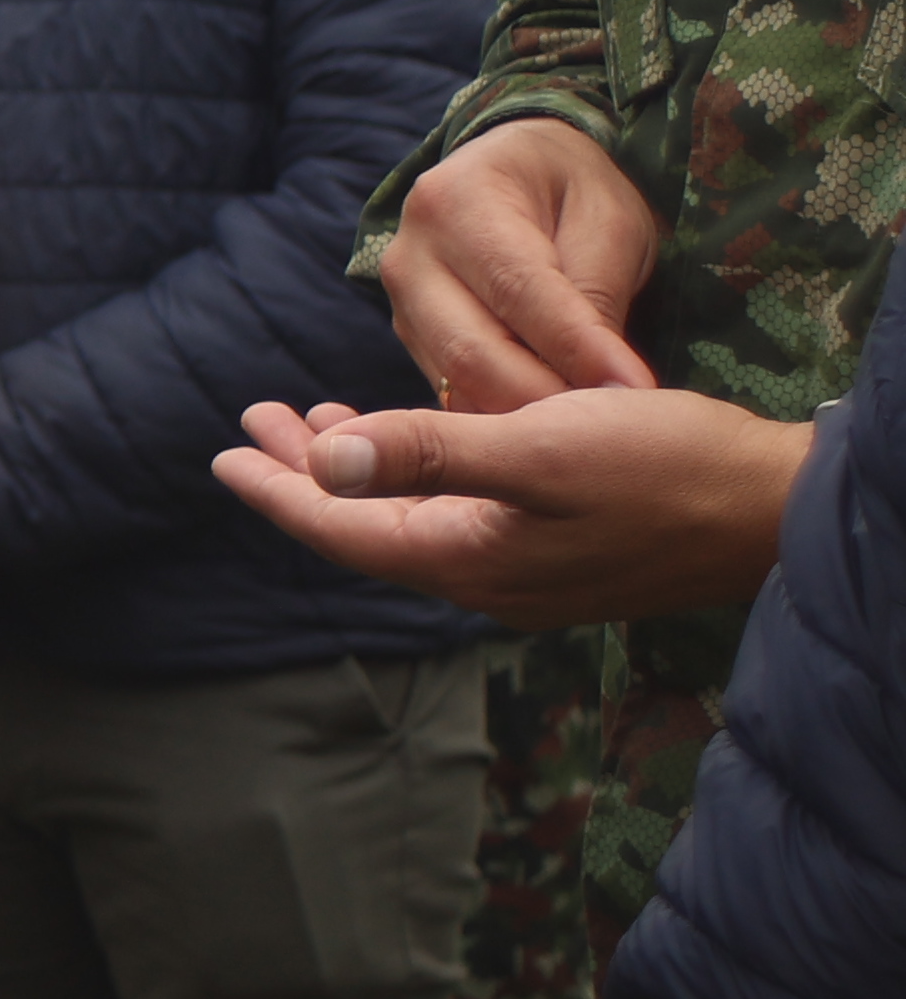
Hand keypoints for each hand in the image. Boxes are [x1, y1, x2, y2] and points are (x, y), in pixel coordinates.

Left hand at [214, 388, 809, 627]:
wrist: (778, 507)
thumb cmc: (665, 465)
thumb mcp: (536, 446)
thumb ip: (427, 454)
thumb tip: (321, 463)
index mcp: (472, 560)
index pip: (343, 530)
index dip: (277, 491)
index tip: (222, 453)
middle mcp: (491, 580)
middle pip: (367, 527)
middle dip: (304, 473)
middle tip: (253, 420)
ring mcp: (529, 572)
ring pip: (413, 519)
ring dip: (360, 468)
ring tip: (312, 419)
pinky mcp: (562, 552)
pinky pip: (459, 517)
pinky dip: (418, 474)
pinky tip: (413, 440)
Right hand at [378, 118, 661, 408]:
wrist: (517, 174)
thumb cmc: (573, 191)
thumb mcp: (608, 222)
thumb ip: (600, 296)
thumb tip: (615, 387)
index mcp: (458, 201)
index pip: (517, 291)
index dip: (577, 349)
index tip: (635, 392)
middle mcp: (410, 253)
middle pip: (472, 351)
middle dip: (549, 400)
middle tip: (617, 426)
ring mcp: (400, 299)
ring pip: (457, 383)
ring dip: (526, 416)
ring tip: (592, 428)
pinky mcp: (410, 337)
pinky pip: (453, 391)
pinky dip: (505, 414)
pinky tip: (555, 419)